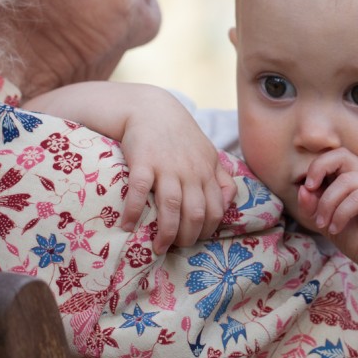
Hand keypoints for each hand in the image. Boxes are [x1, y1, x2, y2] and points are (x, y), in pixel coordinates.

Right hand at [24, 82, 234, 251]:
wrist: (150, 109)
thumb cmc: (179, 135)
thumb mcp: (208, 152)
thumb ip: (222, 177)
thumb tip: (229, 203)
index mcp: (207, 171)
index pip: (216, 209)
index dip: (208, 229)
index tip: (196, 239)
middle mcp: (190, 171)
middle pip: (196, 213)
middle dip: (189, 237)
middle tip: (178, 247)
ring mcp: (166, 167)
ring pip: (172, 207)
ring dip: (166, 233)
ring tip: (158, 247)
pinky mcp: (142, 162)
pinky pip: (138, 192)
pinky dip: (133, 212)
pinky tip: (128, 226)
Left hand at [299, 148, 357, 270]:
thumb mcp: (327, 223)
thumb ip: (313, 207)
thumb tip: (302, 189)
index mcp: (350, 178)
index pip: (331, 159)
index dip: (315, 169)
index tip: (306, 191)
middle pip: (341, 155)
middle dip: (319, 168)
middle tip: (310, 189)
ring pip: (345, 180)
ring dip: (327, 203)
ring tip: (323, 224)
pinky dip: (341, 213)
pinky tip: (336, 228)